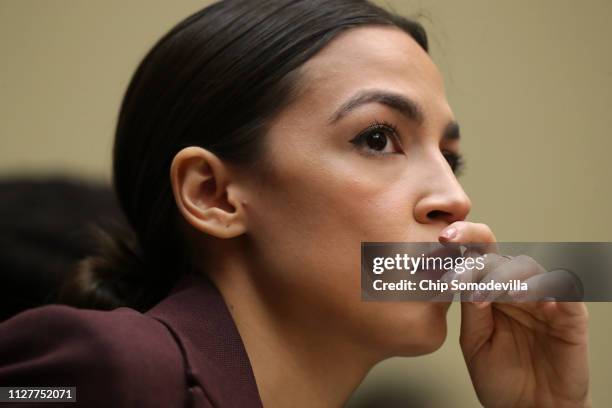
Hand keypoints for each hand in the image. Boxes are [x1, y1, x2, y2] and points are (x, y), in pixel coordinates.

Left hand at [439, 221, 590, 407]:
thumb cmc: (502, 379)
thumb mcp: (476, 342)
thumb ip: (471, 311)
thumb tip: (468, 280)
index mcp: (492, 293)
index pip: (479, 257)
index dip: (463, 240)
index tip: (442, 237)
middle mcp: (517, 290)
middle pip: (500, 256)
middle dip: (476, 254)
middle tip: (454, 262)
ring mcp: (544, 300)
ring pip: (527, 267)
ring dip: (503, 274)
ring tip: (487, 294)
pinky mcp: (571, 314)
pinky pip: (562, 287)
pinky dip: (543, 286)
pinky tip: (523, 297)